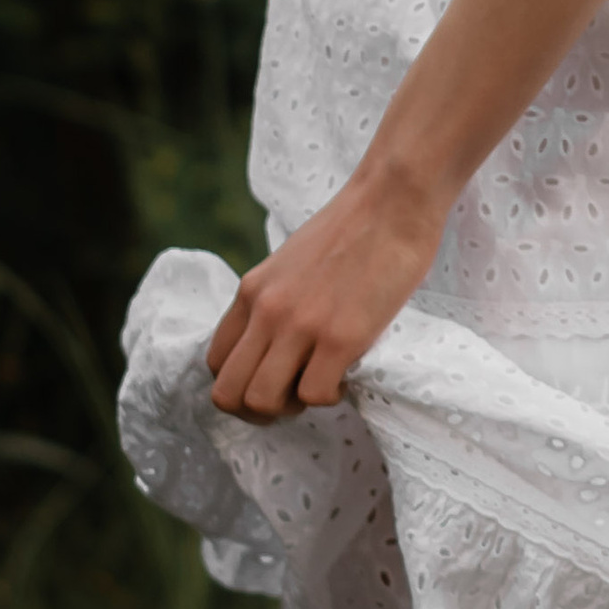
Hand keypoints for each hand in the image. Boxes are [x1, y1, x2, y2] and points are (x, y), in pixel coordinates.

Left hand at [206, 165, 445, 419]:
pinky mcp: (340, 336)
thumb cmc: (351, 228)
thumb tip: (272, 345)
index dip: (241, 384)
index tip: (272, 379)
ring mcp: (301, 324)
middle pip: (228, 393)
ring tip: (317, 383)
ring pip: (262, 402)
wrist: (393, 199)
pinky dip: (329, 396)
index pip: (216, 363)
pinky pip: (314, 396)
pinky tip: (345, 373)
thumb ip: (274, 300)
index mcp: (252, 290)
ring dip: (290, 407)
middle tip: (291, 395)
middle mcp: (267, 309)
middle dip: (256, 410)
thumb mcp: (290, 263)